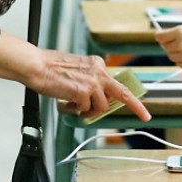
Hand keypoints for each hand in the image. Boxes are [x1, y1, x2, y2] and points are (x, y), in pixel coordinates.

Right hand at [35, 50, 149, 121]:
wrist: (37, 65)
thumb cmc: (50, 69)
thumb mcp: (77, 70)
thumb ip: (90, 81)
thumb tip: (95, 99)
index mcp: (98, 65)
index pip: (117, 83)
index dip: (131, 98)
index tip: (141, 109)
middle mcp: (99, 72)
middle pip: (122, 93)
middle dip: (136, 106)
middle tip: (145, 117)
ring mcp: (93, 82)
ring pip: (100, 107)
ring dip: (87, 111)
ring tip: (72, 106)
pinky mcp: (84, 92)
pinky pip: (84, 110)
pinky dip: (74, 111)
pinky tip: (64, 103)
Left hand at [155, 25, 181, 72]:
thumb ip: (179, 33)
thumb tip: (165, 39)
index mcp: (181, 32)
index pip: (159, 37)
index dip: (161, 36)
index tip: (162, 37)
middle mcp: (180, 45)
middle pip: (165, 48)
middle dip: (171, 45)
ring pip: (173, 57)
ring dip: (178, 53)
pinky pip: (181, 64)